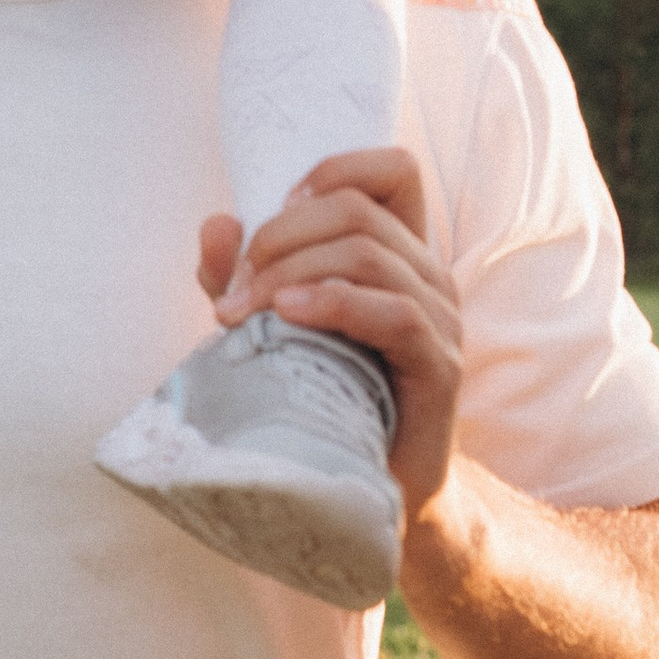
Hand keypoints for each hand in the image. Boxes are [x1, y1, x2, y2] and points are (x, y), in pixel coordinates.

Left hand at [194, 148, 462, 520]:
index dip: (335, 169)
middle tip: (231, 288)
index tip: (275, 211)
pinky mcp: (440, 366)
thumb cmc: (322, 400)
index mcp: (398, 255)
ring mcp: (441, 319)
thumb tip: (217, 223)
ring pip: (368, 255)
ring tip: (241, 312)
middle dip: (279, 237)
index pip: (393, 171)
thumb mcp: (269, 325)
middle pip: (357, 210)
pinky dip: (333, 303)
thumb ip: (241, 274)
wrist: (368, 490)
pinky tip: (287, 317)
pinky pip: (395, 312)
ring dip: (289, 273)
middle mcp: (428, 276)